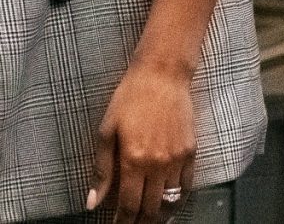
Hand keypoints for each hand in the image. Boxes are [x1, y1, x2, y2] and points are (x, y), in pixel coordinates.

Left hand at [86, 58, 196, 222]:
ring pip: (170, 202)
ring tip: (149, 220)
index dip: (123, 222)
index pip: (129, 205)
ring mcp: (177, 159)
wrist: (162, 74)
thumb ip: (102, 170)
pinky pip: (186, 186)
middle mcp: (158, 164)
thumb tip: (93, 202)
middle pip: (151, 209)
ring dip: (159, 216)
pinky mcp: (191, 152)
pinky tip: (169, 203)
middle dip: (140, 223)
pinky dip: (178, 200)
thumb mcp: (107, 130)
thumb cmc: (131, 97)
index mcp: (134, 160)